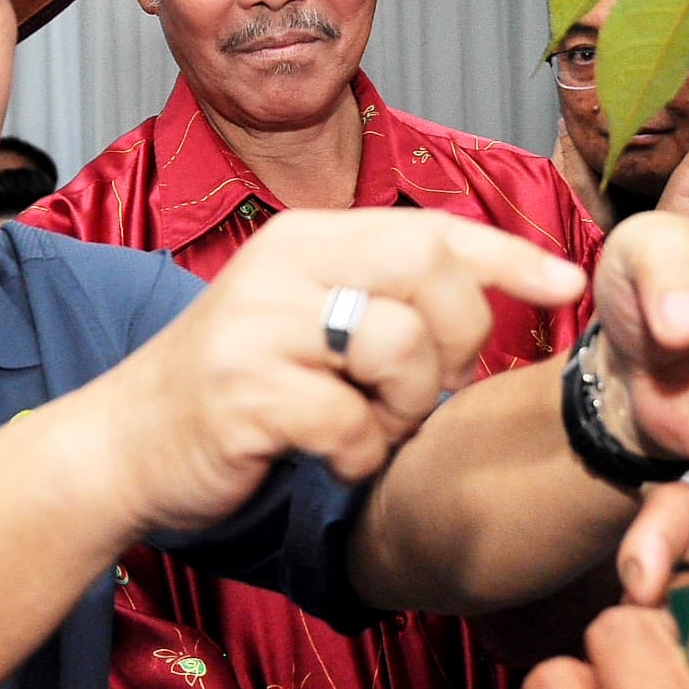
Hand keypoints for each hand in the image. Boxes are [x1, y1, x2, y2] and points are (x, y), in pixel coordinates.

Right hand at [94, 210, 585, 534]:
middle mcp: (283, 266)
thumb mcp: (305, 318)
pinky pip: (353, 425)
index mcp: (305, 239)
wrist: (122, 446)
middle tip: (429, 391)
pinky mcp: (245, 392)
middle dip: (460, 341)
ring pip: (401, 349)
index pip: (430, 228)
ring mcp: (260, 326)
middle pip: (432, 274)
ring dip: (407, 410)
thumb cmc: (235, 389)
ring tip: (369, 429)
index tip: (566, 284)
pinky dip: (360, 457)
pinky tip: (330, 460)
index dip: (509, 256)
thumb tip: (493, 292)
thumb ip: (381, 295)